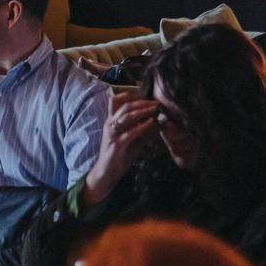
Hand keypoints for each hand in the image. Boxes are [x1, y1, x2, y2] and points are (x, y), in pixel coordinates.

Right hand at [79, 90, 159, 207]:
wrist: (106, 172)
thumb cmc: (119, 156)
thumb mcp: (132, 140)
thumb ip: (143, 130)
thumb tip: (159, 122)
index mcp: (111, 122)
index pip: (115, 101)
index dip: (129, 94)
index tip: (144, 92)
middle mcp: (110, 125)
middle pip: (124, 106)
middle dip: (142, 102)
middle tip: (156, 102)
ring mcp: (112, 135)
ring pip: (126, 116)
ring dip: (143, 111)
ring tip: (155, 109)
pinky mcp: (117, 145)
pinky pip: (130, 132)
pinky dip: (142, 126)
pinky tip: (152, 124)